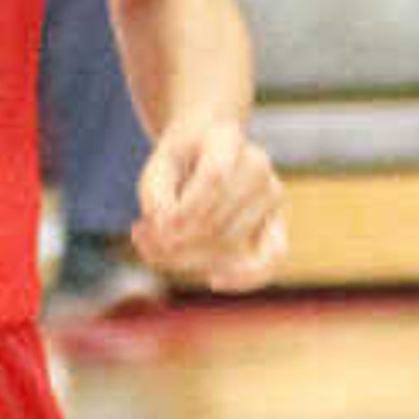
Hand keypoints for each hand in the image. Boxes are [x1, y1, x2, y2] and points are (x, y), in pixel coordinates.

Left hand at [134, 116, 285, 289]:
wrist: (207, 149)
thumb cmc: (179, 162)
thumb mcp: (156, 169)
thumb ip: (155, 197)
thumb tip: (167, 234)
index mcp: (225, 138)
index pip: (213, 177)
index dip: (181, 211)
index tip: (144, 226)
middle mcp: (257, 163)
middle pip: (215, 221)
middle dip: (172, 242)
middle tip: (141, 237)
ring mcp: (271, 192)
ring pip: (228, 244)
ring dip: (187, 257)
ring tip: (159, 245)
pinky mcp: (277, 221)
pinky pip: (274, 258)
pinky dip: (245, 278)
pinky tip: (214, 280)